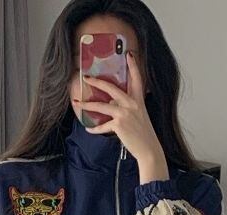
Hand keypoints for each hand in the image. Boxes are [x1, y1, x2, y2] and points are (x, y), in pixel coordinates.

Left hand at [72, 52, 168, 179]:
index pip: (137, 79)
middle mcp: (132, 104)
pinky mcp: (119, 125)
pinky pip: (103, 126)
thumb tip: (112, 104)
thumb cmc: (144, 134)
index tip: (129, 54)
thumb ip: (127, 107)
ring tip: (77, 103)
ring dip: (88, 105)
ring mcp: (124, 114)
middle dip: (98, 82)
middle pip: (112, 88)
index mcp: (138, 100)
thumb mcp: (139, 116)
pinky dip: (95, 129)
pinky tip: (88, 129)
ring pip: (102, 106)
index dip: (133, 66)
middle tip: (87, 77)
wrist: (149, 149)